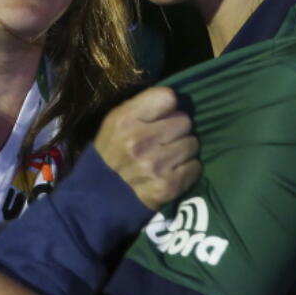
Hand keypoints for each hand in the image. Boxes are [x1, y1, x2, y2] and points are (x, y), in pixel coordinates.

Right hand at [94, 87, 199, 209]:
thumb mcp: (115, 121)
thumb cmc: (112, 151)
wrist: (100, 196)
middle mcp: (140, 141)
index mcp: (125, 120)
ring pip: (192, 143)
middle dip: (176, 129)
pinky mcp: (168, 186)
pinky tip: (171, 171)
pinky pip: (195, 167)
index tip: (161, 116)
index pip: (168, 97)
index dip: (167, 107)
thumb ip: (143, 106)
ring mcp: (155, 165)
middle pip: (184, 121)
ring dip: (183, 149)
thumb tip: (176, 100)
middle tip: (164, 139)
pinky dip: (187, 169)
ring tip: (167, 156)